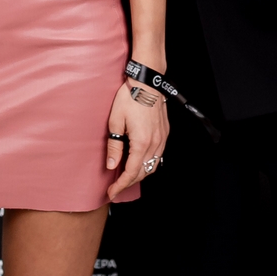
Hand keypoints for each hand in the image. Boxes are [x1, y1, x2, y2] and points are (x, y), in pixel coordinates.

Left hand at [105, 82, 167, 200]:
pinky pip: (158, 156)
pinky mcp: (164, 134)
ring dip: (139, 174)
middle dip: (129, 183)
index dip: (120, 185)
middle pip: (143, 172)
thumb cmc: (130, 97)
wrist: (147, 82)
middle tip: (116, 187)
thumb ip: (114, 146)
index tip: (111, 192)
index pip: (131, 172)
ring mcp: (162, 139)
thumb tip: (112, 165)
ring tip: (126, 177)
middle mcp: (155, 143)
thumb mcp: (115, 121)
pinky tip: (139, 163)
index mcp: (142, 142)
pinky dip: (148, 164)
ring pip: (152, 166)